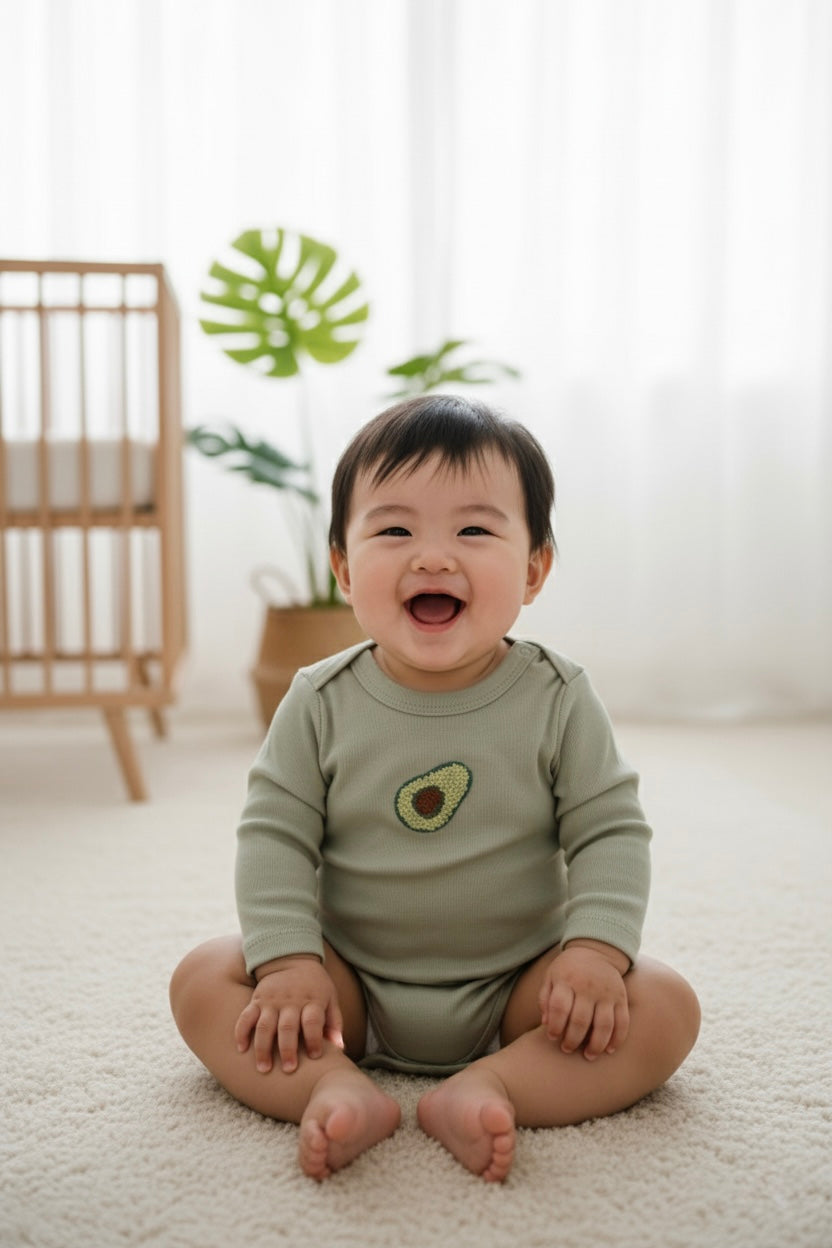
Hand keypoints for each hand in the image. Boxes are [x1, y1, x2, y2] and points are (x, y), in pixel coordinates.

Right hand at [234, 956, 343, 1073]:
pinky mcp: (257, 1000)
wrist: (291, 959)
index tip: (315, 1056)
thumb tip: (339, 1048)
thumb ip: (334, 1023)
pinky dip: (241, 1032)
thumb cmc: (315, 986)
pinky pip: (246, 1016)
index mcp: (312, 1001)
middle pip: (288, 1027)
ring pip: (265, 1026)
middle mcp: (291, 1002)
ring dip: (263, 1048)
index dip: (315, 1040)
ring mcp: (272, 1001)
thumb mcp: (330, 998)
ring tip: (263, 1068)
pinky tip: (241, 1049)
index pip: (313, 1022)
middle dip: (287, 1050)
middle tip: (288, 1069)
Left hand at [538, 941, 629, 1060]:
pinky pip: (623, 1022)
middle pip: (581, 1020)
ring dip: (596, 1045)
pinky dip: (617, 1038)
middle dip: (573, 1040)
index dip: (555, 1026)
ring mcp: (607, 993)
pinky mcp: (621, 998)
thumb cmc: (568, 969)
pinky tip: (609, 1050)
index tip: (552, 1037)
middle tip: (567, 1049)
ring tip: (588, 1055)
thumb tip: (546, 1024)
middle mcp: (588, 987)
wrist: (596, 950)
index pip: (560, 1007)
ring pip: (604, 1025)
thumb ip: (546, 998)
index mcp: (567, 980)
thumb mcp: (551, 976)